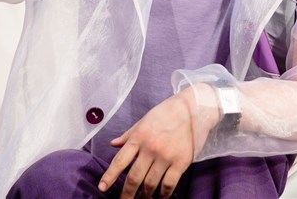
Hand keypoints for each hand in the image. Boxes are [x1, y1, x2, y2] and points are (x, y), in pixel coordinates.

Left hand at [98, 89, 216, 198]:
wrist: (194, 108)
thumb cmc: (167, 113)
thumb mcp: (144, 120)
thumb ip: (128, 135)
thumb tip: (113, 144)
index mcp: (139, 137)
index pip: (120, 161)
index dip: (109, 176)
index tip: (102, 187)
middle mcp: (150, 148)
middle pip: (134, 178)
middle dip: (127, 194)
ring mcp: (166, 156)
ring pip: (150, 184)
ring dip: (145, 195)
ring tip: (143, 198)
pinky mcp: (181, 162)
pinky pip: (169, 184)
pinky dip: (163, 194)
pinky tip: (161, 196)